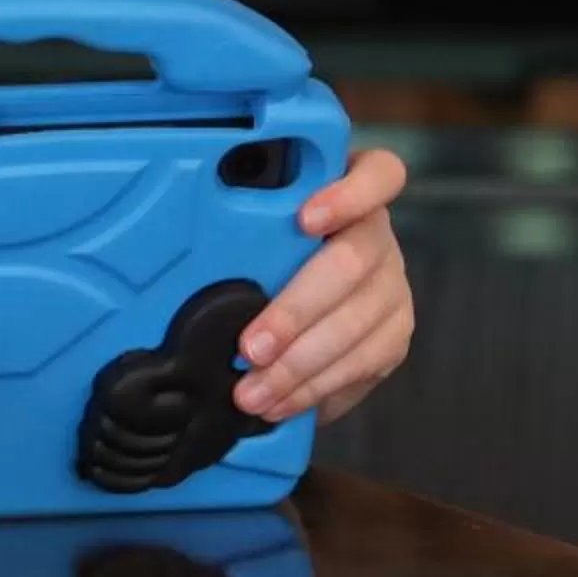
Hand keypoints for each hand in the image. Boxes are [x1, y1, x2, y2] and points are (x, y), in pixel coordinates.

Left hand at [237, 149, 413, 424]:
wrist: (302, 303)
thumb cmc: (260, 252)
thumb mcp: (250, 231)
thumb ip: (241, 228)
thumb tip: (181, 261)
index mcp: (345, 190)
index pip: (378, 173)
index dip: (348, 194)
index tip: (304, 219)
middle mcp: (377, 233)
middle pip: (352, 263)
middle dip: (296, 310)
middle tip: (250, 348)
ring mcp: (392, 283)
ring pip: (358, 322)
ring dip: (300, 365)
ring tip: (253, 392)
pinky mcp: (395, 332)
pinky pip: (365, 363)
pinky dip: (317, 387)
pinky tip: (281, 403)